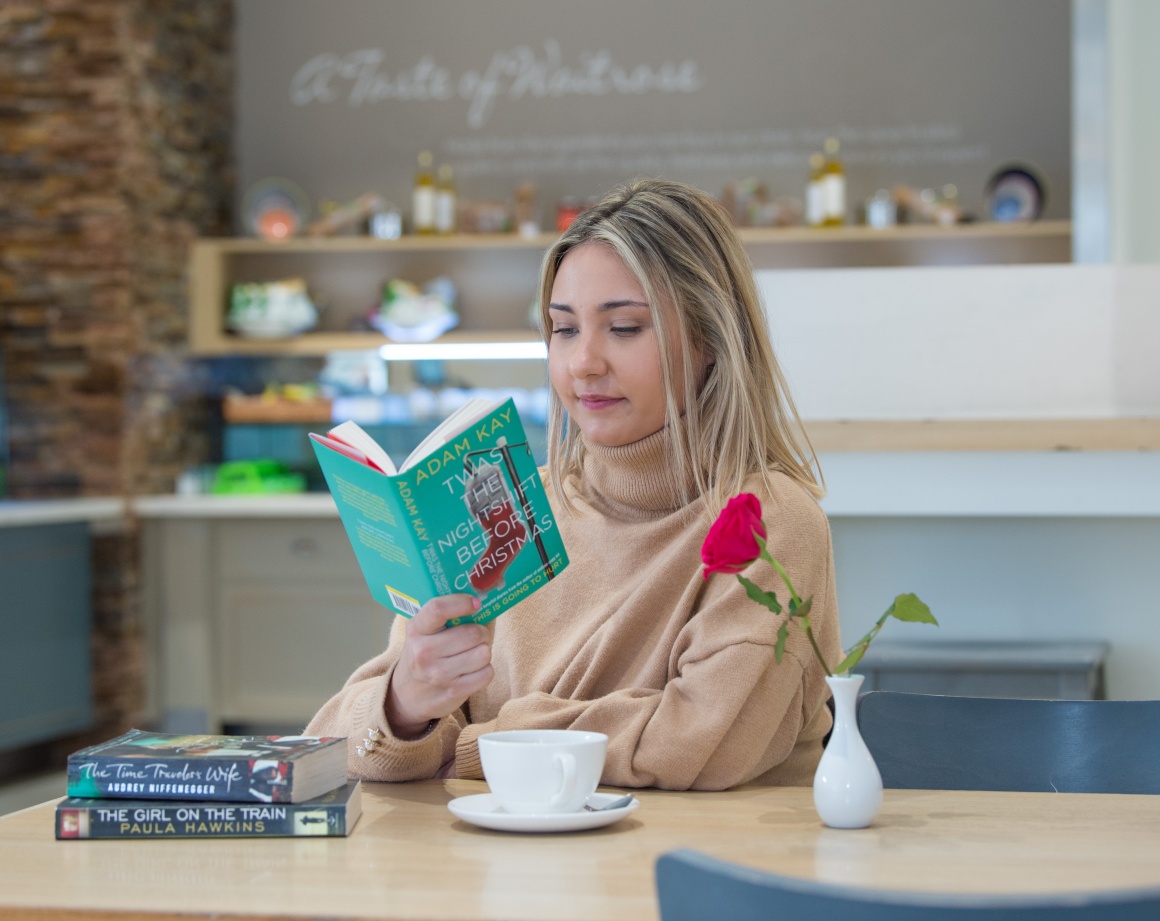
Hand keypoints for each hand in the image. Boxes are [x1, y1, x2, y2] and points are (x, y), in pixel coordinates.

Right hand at [386, 594, 493, 738]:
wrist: (405, 696)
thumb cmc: (422, 654)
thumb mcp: (422, 632)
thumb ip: (445, 615)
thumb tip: (483, 600)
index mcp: (416, 630)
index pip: (438, 609)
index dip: (462, 603)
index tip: (475, 603)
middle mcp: (424, 652)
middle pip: (472, 633)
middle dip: (482, 632)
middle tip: (477, 634)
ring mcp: (439, 675)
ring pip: (484, 653)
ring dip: (484, 651)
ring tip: (473, 653)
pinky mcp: (454, 692)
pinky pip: (487, 673)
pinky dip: (485, 670)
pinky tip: (472, 670)